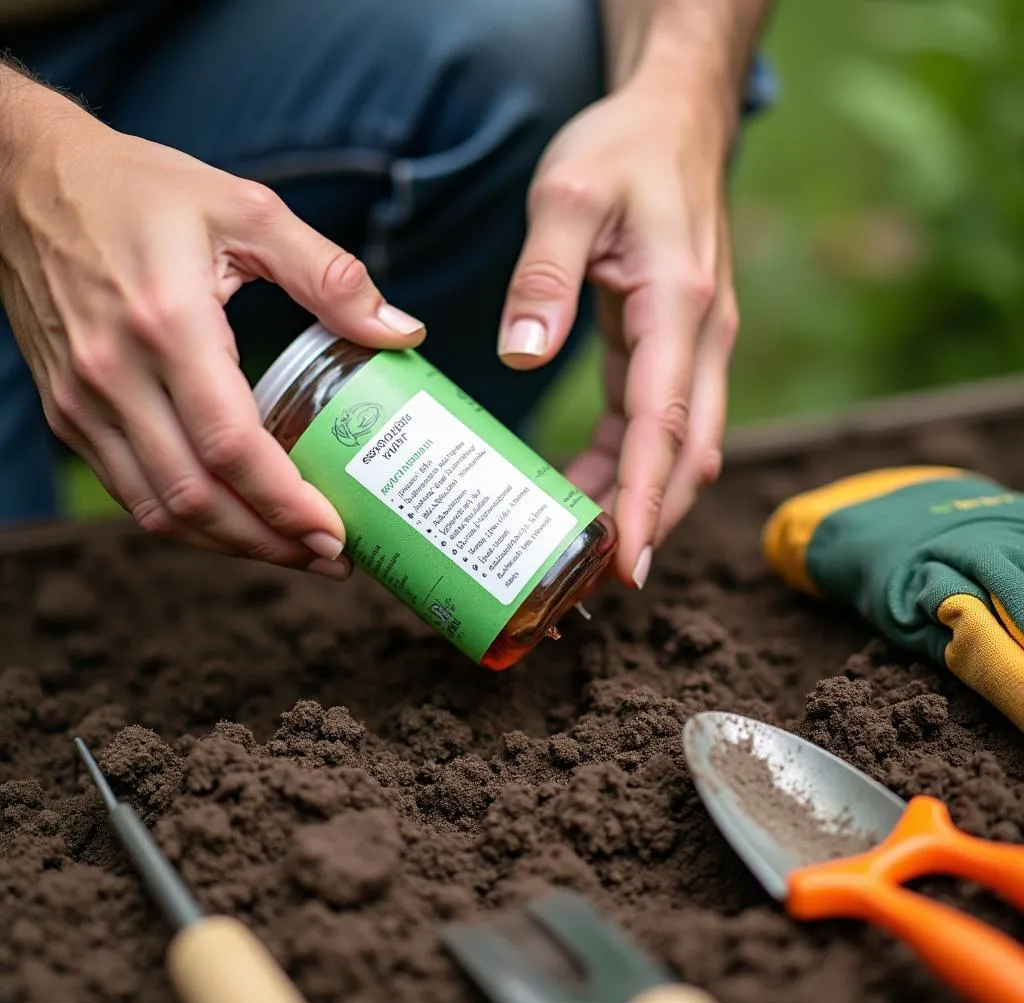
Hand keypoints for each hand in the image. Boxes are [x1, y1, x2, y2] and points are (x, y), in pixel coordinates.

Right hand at [0, 81, 424, 578]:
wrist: (24, 183)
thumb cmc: (140, 190)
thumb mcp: (247, 210)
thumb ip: (329, 274)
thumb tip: (402, 331)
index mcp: (168, 323)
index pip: (231, 445)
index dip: (286, 503)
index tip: (335, 533)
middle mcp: (115, 373)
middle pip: (196, 496)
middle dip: (269, 542)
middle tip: (328, 556)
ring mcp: (83, 400)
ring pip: (159, 508)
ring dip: (230, 543)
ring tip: (291, 551)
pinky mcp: (69, 412)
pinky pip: (130, 491)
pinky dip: (185, 519)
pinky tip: (234, 520)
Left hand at [497, 79, 737, 588]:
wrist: (675, 121)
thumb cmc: (624, 150)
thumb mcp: (569, 194)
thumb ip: (544, 273)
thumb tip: (521, 353)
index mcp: (679, 307)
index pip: (663, 425)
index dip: (642, 501)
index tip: (624, 565)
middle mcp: (701, 339)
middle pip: (686, 457)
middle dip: (648, 525)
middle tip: (597, 587)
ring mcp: (695, 348)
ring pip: (677, 450)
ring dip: (637, 505)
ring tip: (581, 557)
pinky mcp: (675, 350)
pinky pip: (656, 425)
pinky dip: (626, 468)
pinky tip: (584, 493)